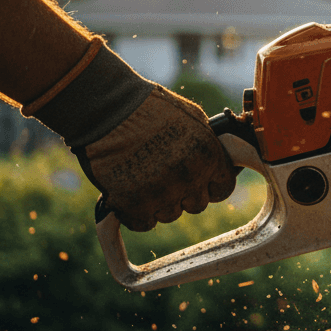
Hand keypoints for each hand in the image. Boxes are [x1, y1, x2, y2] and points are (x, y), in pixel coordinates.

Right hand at [25, 39, 236, 231]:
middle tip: (165, 176)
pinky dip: (135, 212)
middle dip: (183, 194)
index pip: (223, 189)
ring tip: (143, 178)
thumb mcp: (192, 118)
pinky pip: (143, 223)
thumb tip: (217, 157)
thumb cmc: (149, 107)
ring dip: (159, 202)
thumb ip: (207, 143)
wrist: (107, 108)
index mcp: (208, 156)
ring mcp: (161, 193)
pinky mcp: (132, 204)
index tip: (199, 182)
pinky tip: (129, 193)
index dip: (210, 186)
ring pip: (169, 215)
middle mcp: (189, 178)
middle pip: (196, 205)